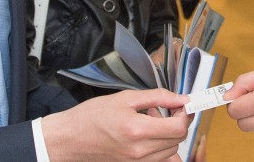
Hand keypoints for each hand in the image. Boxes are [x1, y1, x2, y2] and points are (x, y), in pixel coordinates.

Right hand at [42, 88, 190, 161]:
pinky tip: (148, 134)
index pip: (179, 128)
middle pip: (178, 141)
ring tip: (153, 121)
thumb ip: (158, 97)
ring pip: (170, 152)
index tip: (181, 105)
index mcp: (137, 130)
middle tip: (166, 110)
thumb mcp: (125, 98)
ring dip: (169, 136)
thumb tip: (181, 99)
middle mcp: (139, 151)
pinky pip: (158, 160)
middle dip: (178, 123)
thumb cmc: (92, 116)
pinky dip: (160, 147)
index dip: (185, 115)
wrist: (68, 139)